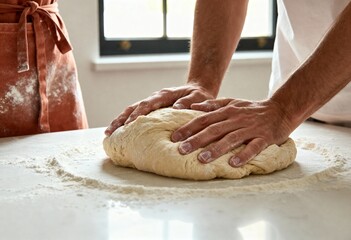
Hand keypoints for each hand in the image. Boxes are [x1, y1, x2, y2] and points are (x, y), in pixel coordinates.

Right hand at [105, 84, 214, 135]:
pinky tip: (119, 133)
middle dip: (121, 119)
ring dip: (119, 121)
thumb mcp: (198, 97)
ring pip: (131, 111)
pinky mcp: (151, 109)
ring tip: (108, 134)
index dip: (138, 113)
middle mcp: (154, 98)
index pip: (147, 104)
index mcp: (164, 95)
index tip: (130, 124)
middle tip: (109, 132)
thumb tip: (174, 109)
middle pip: (133, 107)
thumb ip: (187, 102)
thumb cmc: (198, 96)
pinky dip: (126, 122)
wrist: (198, 89)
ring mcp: (151, 103)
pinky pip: (135, 114)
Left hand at [171, 98, 292, 166]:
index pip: (203, 119)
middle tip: (181, 150)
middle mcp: (236, 119)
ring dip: (216, 149)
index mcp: (227, 111)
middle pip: (213, 129)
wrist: (281, 109)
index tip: (174, 137)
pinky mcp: (264, 138)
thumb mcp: (232, 102)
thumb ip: (213, 105)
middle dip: (196, 140)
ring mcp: (250, 128)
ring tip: (202, 159)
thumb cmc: (252, 109)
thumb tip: (193, 107)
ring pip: (231, 138)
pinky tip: (233, 163)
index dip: (188, 128)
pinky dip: (243, 155)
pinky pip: (253, 147)